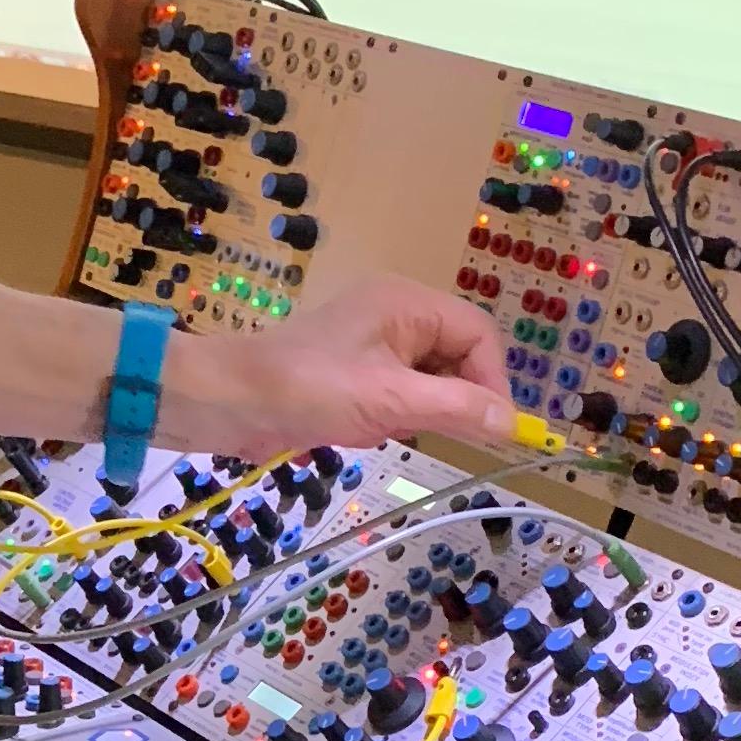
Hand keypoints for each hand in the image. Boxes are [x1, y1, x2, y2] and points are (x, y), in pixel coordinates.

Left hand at [165, 275, 514, 456]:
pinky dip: (398, 415)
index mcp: (407, 303)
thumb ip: (456, 408)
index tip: (493, 430)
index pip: (478, 334)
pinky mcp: (354, 370)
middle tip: (449, 436)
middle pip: (459, 354)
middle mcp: (395, 314)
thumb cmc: (308, 390)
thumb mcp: (390, 400)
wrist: (228, 402)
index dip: (493, 381)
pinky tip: (371, 429)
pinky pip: (401, 390)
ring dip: (425, 409)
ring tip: (396, 427)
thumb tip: (513, 424)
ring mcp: (373, 341)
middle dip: (458, 397)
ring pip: (431, 377)